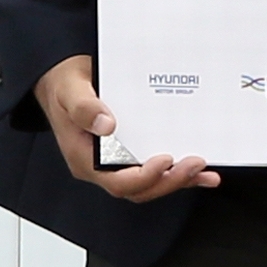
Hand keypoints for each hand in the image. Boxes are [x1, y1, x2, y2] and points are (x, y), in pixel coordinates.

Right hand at [38, 55, 218, 202]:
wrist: (64, 79)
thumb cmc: (65, 85)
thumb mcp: (70, 90)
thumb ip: (84, 107)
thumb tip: (106, 125)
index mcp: (85, 158)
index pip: (116, 181)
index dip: (143, 176)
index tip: (164, 160)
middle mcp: (101, 165)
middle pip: (138, 188)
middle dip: (169, 180)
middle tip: (194, 164)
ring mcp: (117, 161)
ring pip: (150, 183)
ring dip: (178, 179)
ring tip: (203, 171)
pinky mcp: (130, 152)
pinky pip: (156, 170)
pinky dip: (178, 172)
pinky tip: (200, 171)